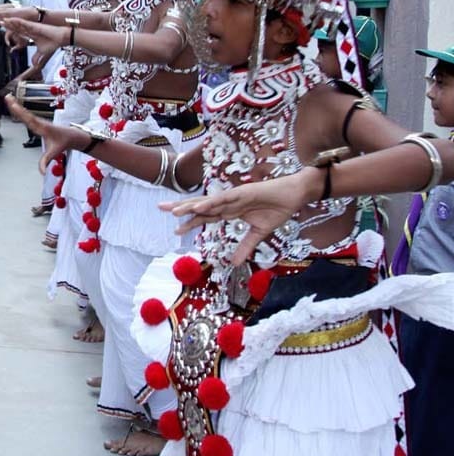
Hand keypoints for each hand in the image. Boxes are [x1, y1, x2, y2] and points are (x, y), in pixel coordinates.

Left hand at [2, 18, 68, 55]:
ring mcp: (31, 27)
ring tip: (1, 20)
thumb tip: (31, 67)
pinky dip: (15, 21)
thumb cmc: (52, 45)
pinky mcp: (33, 26)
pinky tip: (8, 19)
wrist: (60, 39)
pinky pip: (22, 22)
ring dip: (9, 22)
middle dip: (8, 25)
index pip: (20, 33)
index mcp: (31, 35)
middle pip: (17, 27)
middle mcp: (30, 30)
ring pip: (18, 24)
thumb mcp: (41, 56)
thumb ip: (35, 61)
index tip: (6, 31)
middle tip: (0, 23)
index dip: (13, 31)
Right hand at [4, 94, 77, 172]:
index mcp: (42, 128)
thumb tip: (41, 171)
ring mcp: (38, 121)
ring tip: (8, 98)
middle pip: (25, 113)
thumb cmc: (63, 142)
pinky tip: (14, 106)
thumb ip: (46, 161)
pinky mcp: (37, 122)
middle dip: (16, 105)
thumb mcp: (55, 152)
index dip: (20, 112)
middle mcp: (39, 122)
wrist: (71, 136)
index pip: (29, 119)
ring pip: (25, 112)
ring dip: (16, 105)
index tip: (13, 105)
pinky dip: (19, 109)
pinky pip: (26, 114)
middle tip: (7, 97)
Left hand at [160, 168, 324, 263]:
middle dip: (181, 208)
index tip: (176, 230)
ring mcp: (234, 197)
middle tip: (160, 209)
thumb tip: (234, 262)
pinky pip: (223, 199)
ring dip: (191, 206)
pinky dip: (210, 203)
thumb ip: (245, 246)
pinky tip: (197, 207)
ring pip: (207, 202)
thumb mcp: (259, 233)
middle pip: (200, 206)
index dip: (191, 222)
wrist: (294, 195)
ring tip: (174, 212)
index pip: (205, 217)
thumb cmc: (277, 210)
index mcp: (230, 211)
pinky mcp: (242, 193)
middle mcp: (228, 202)